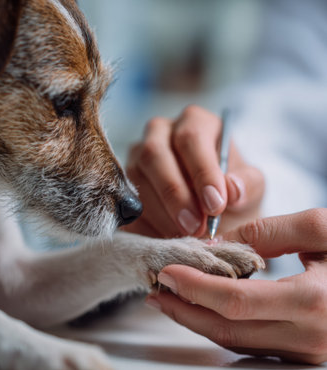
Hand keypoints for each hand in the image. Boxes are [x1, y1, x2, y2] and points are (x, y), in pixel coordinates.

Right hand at [125, 105, 263, 237]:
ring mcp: (136, 159)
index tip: (216, 205)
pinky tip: (167, 240)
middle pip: (155, 154)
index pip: (191, 137)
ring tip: (185, 237)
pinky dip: (146, 224)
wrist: (213, 216)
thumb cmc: (231, 194)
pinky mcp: (123, 186)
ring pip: (137, 179)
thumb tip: (232, 190)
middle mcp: (160, 134)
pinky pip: (126, 202)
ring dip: (161, 212)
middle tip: (196, 226)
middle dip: (176, 194)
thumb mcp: (251, 187)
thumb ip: (248, 185)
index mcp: (194, 123)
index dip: (202, 172)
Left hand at [146, 208, 326, 363]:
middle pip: (228, 329)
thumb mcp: (321, 228)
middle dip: (187, 309)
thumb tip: (219, 245)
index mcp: (314, 301)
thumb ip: (268, 233)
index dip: (197, 287)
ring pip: (236, 341)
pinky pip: (251, 344)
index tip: (169, 271)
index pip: (237, 302)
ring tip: (171, 299)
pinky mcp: (302, 353)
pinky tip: (204, 308)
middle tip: (159, 289)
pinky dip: (221, 326)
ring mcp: (306, 351)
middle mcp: (309, 335)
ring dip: (198, 320)